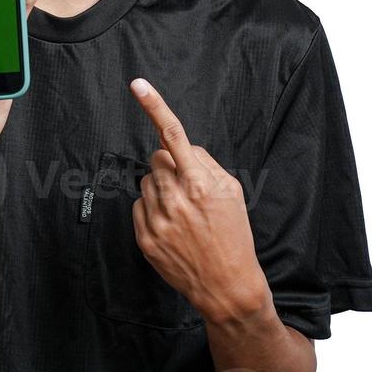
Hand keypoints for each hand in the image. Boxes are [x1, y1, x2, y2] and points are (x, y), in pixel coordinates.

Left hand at [128, 77, 271, 322]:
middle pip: (156, 158)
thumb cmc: (234, 235)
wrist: (226, 286)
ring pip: (147, 181)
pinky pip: (139, 206)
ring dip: (161, 188)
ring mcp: (157, 219)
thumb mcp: (232, 192)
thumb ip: (205, 163)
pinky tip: (172, 227)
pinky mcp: (144, 238)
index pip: (174, 135)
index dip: (155, 107)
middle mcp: (175, 198)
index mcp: (200, 183)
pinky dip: (152, 210)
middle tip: (188, 188)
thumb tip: (180, 146)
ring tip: (183, 213)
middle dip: (169, 165)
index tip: (137, 84)